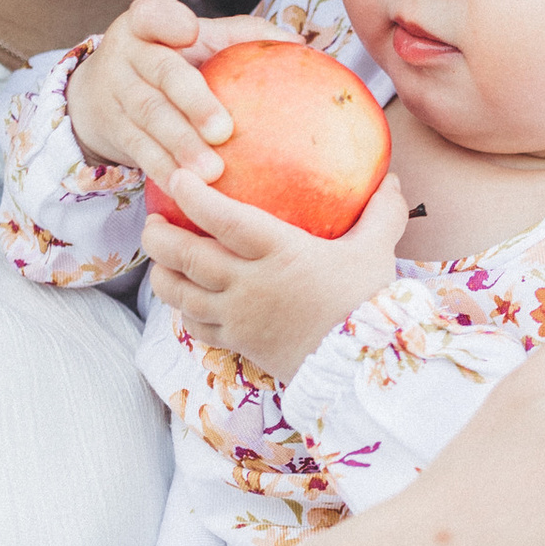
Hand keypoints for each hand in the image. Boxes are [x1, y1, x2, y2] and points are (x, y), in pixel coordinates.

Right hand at [63, 0, 275, 187]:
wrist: (101, 90)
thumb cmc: (171, 60)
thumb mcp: (196, 39)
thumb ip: (240, 36)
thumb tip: (298, 44)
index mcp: (149, 23)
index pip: (153, 13)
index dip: (168, 21)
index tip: (189, 30)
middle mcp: (128, 53)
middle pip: (162, 74)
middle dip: (192, 102)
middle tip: (223, 132)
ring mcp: (115, 92)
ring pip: (149, 118)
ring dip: (181, 146)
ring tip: (212, 171)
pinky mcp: (113, 128)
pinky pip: (140, 151)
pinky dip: (164, 171)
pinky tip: (188, 189)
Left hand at [144, 167, 410, 383]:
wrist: (361, 368)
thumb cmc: (367, 303)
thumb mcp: (377, 251)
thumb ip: (381, 213)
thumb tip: (392, 179)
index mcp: (279, 251)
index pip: (222, 218)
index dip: (193, 194)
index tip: (178, 176)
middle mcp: (249, 283)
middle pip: (186, 256)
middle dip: (159, 236)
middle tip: (152, 220)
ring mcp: (238, 317)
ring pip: (181, 293)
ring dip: (162, 273)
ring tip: (158, 258)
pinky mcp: (238, 343)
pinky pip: (196, 326)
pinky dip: (183, 309)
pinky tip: (184, 299)